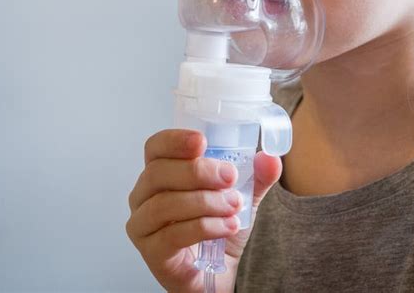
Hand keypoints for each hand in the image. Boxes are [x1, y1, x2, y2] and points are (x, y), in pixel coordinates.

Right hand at [125, 129, 281, 292]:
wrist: (218, 272)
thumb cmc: (218, 224)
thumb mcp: (241, 194)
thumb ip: (256, 176)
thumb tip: (270, 158)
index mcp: (160, 171)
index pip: (156, 147)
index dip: (175, 140)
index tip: (202, 141)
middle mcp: (143, 194)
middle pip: (158, 172)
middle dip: (197, 171)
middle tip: (229, 176)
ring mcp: (143, 224)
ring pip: (165, 204)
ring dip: (204, 202)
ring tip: (233, 205)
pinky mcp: (151, 252)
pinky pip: (173, 235)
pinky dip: (204, 227)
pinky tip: (226, 226)